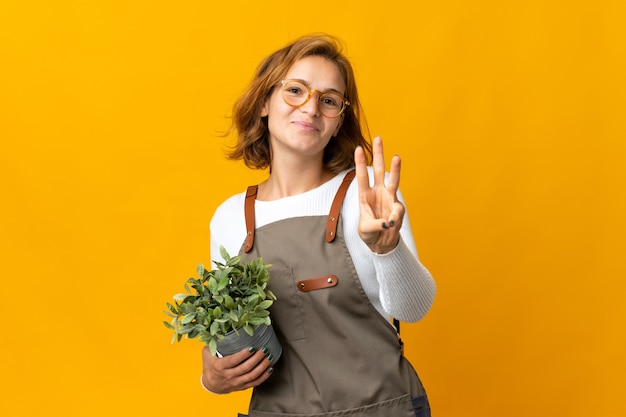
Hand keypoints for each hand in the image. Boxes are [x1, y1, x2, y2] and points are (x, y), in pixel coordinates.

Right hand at [201, 345, 273, 393]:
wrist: (210, 385)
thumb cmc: (210, 366)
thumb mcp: (207, 353)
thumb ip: (213, 342)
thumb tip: (220, 328)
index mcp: (219, 366)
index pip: (234, 360)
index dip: (244, 354)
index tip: (252, 347)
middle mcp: (228, 376)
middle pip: (246, 367)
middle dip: (257, 358)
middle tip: (264, 349)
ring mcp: (236, 382)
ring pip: (252, 376)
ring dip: (262, 366)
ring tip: (269, 357)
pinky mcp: (241, 387)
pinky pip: (255, 383)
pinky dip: (264, 376)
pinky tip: (270, 369)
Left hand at [354, 136, 404, 253]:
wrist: (382, 243)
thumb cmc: (370, 234)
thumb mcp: (365, 231)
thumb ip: (375, 226)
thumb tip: (387, 222)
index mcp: (364, 195)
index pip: (361, 176)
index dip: (360, 163)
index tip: (357, 148)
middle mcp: (377, 192)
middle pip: (378, 170)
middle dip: (378, 154)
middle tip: (378, 138)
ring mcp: (389, 198)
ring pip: (393, 179)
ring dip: (395, 168)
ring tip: (396, 156)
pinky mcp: (398, 207)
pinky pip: (398, 209)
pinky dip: (394, 217)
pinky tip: (390, 224)